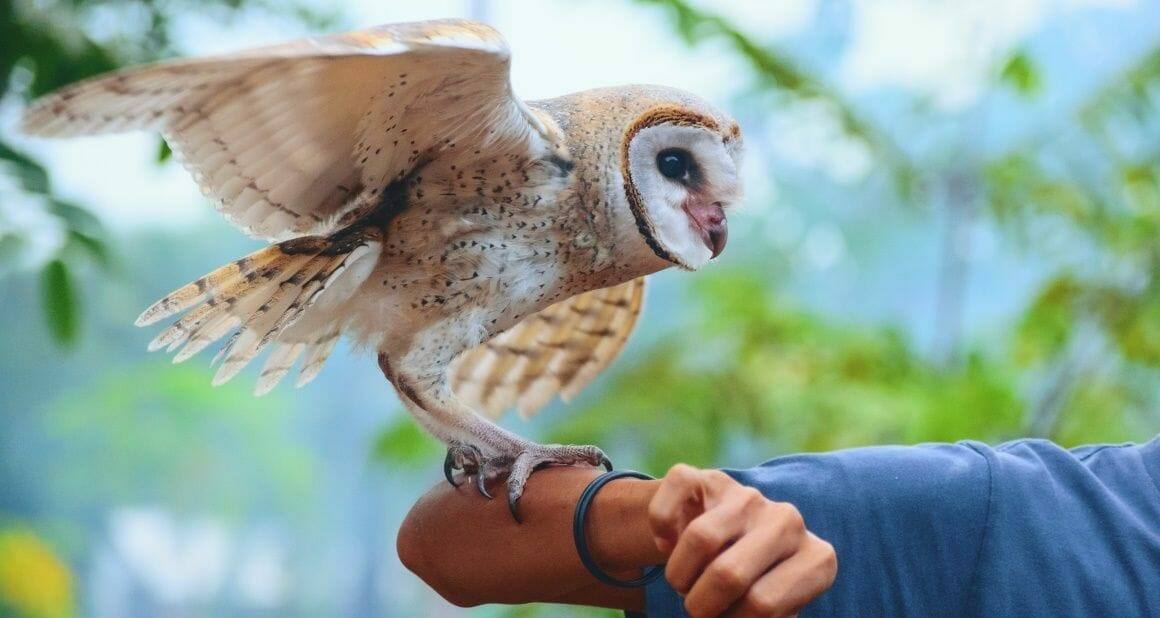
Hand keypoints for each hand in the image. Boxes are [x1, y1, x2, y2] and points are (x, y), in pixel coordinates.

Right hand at [648, 464, 836, 616]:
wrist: (732, 540)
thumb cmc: (755, 588)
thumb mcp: (770, 607)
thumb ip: (763, 615)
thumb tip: (726, 617)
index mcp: (817, 559)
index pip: (763, 605)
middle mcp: (789, 521)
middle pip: (729, 574)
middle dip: (701, 605)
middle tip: (699, 610)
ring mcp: (749, 495)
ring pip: (700, 538)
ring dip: (678, 577)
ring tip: (684, 584)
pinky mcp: (708, 478)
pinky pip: (671, 505)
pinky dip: (659, 533)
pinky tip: (666, 545)